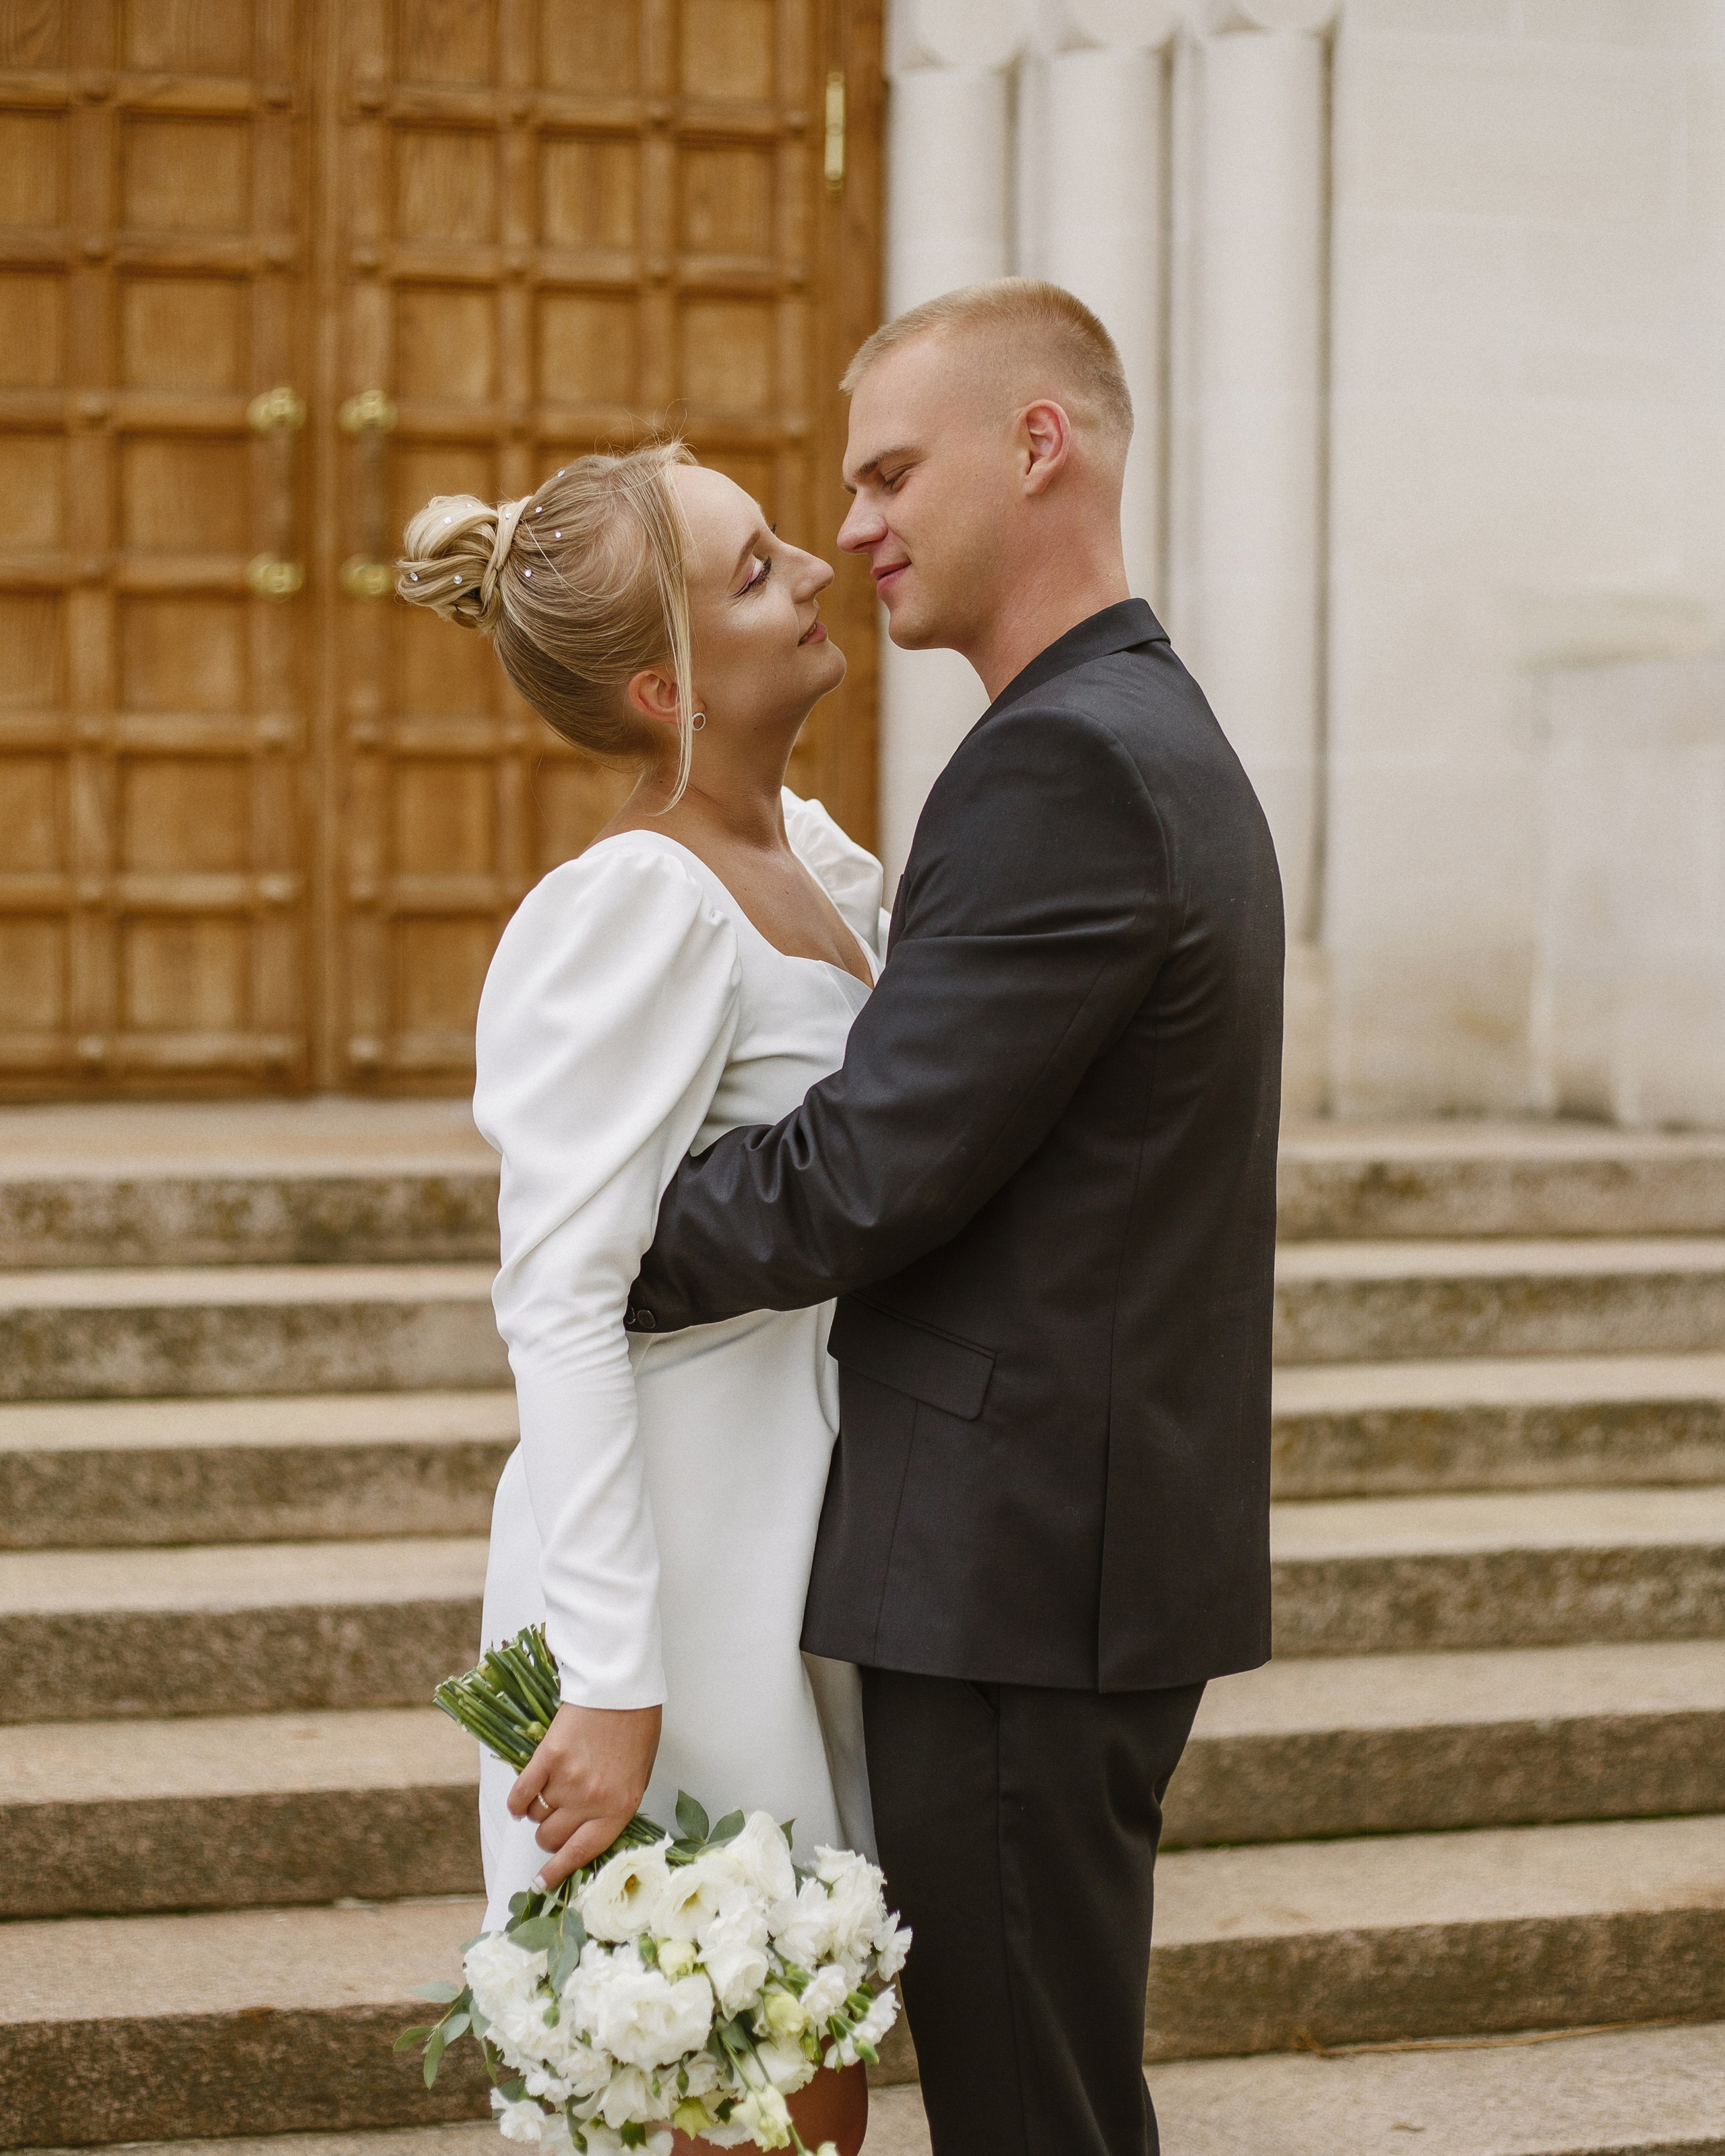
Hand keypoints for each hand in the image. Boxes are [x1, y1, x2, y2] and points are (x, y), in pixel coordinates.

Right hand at [508, 1701, 662, 1892]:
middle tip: (556, 1821)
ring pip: (536, 1818)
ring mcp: (567, 1781)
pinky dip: (517, 1801)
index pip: (582, 1853)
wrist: (622, 1688)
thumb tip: (586, 1831)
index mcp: (619, 1808)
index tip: (543, 1883)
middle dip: (551, 1836)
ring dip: (538, 1813)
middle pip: (553, 1838)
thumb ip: (613, 1807)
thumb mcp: (637, 1776)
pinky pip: (521, 1794)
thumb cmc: (636, 1728)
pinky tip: (521, 1801)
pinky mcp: (547, 1759)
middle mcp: (591, 1801)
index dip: (558, 1872)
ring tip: (550, 1796)